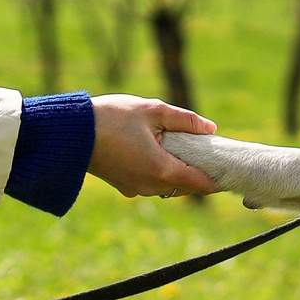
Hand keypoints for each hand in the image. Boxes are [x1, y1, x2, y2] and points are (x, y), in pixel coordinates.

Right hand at [88, 94, 218, 197]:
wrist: (69, 133)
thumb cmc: (111, 118)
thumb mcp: (153, 111)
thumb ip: (185, 120)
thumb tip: (210, 129)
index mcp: (162, 171)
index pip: (201, 184)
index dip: (218, 178)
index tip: (229, 170)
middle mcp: (150, 186)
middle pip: (185, 186)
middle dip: (197, 172)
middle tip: (207, 153)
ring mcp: (135, 188)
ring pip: (167, 185)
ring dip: (177, 171)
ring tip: (182, 148)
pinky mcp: (122, 185)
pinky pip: (149, 182)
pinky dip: (159, 171)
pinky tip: (157, 151)